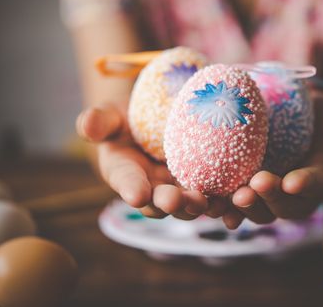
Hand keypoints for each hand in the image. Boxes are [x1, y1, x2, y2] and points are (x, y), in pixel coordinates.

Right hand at [76, 103, 227, 218]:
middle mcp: (152, 189)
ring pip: (190, 205)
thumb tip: (86, 125)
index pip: (127, 182)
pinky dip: (225, 201)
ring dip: (199, 206)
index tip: (137, 193)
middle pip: (161, 202)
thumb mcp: (111, 116)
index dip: (131, 188)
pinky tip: (236, 199)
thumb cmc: (127, 120)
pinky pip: (215, 196)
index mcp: (126, 175)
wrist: (156, 121)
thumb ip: (98, 121)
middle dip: (169, 203)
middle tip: (177, 199)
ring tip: (210, 203)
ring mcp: (179, 189)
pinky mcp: (204, 185)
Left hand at [222, 90, 322, 228]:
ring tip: (234, 197)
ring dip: (248, 208)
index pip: (321, 184)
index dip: (308, 185)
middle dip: (272, 199)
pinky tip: (213, 207)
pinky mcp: (252, 192)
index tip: (293, 181)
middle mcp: (300, 194)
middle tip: (256, 184)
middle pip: (288, 207)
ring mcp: (275, 196)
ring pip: (262, 212)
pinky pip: (240, 206)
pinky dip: (227, 209)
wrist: (300, 118)